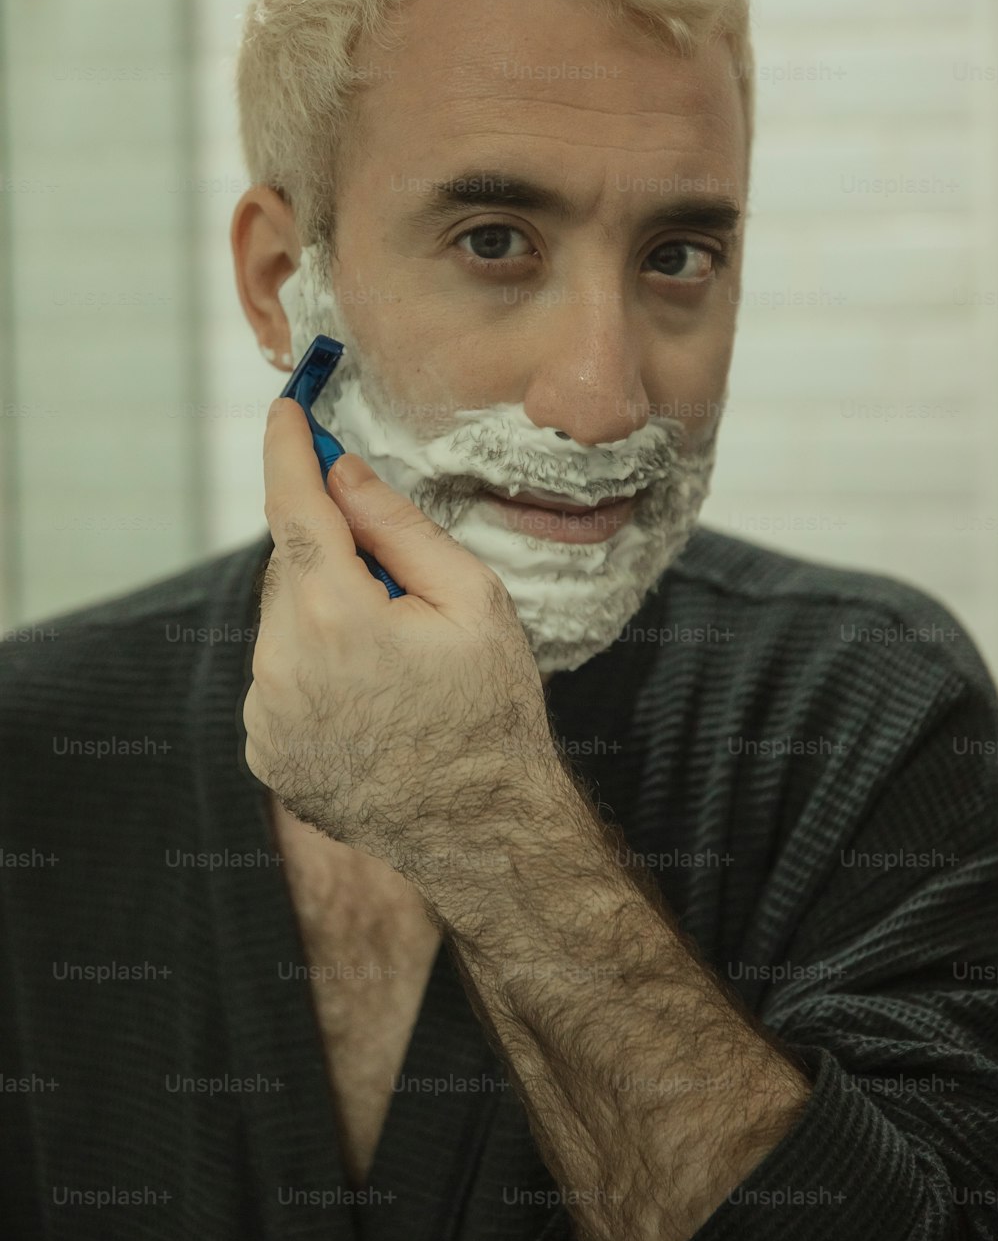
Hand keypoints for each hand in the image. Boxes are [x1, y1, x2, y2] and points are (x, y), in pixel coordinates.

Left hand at [242, 398, 563, 882]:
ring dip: (322, 616)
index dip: (286, 451)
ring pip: (280, 624)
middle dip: (333, 558)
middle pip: (289, 568)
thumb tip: (342, 471)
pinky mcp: (262, 749)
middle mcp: (281, 664)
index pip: (293, 508)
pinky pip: (276, 677)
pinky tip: (368, 700)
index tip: (284, 411)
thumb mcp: (473, 601)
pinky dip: (310, 667)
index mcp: (335, 617)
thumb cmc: (492, 710)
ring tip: (392, 665)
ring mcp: (265, 714)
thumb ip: (399, 528)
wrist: (481, 829)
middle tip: (396, 588)